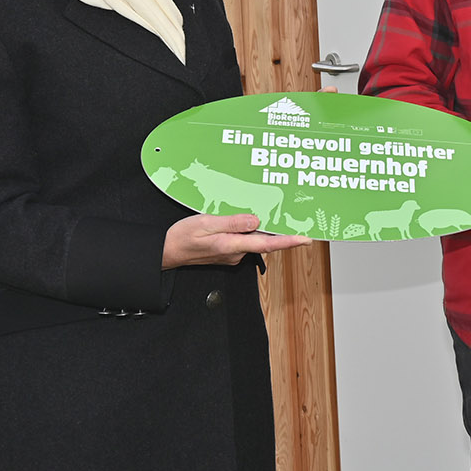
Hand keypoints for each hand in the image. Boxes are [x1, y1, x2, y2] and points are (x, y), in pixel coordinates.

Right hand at [162, 211, 309, 267]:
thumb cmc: (182, 237)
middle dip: (283, 233)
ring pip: (255, 240)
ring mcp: (232, 254)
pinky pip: (245, 240)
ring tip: (279, 216)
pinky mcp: (228, 251)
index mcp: (231, 245)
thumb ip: (232, 222)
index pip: (266, 244)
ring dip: (266, 230)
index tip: (305, 239)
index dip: (288, 241)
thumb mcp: (205, 223)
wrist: (166, 252)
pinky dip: (252, 231)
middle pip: (265, 242)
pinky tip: (253, 221)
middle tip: (300, 222)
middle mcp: (235, 253)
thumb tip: (255, 220)